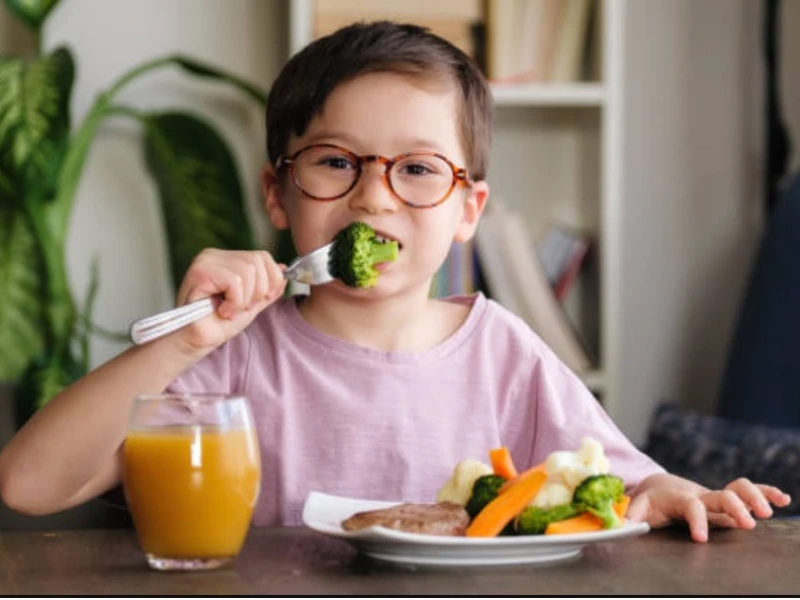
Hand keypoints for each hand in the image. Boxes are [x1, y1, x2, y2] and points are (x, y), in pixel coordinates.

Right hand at [173, 249, 286, 353]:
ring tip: (228, 310)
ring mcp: (205, 261)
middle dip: (257, 292)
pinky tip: (221, 310)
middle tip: (239, 307)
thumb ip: (267, 287)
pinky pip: (235, 282)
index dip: (271, 280)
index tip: (261, 300)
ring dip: (243, 300)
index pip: (263, 256)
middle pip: (258, 262)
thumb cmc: (219, 324)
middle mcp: (214, 255)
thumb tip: (284, 269)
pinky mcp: (200, 272)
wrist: (197, 341)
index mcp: (226, 259)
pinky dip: (234, 302)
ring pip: (248, 272)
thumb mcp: (252, 303)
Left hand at [626, 472, 790, 542]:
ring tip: (768, 513)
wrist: (660, 486)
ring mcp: (716, 498)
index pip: (691, 506)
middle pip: (722, 496)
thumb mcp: (637, 508)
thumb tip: (620, 527)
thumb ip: (631, 517)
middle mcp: (701, 495)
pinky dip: (766, 492)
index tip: (701, 539)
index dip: (697, 521)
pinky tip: (783, 499)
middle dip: (736, 507)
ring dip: (755, 497)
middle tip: (747, 524)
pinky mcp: (726, 501)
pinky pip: (748, 492)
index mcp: (680, 498)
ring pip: (738, 489)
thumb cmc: (650, 501)